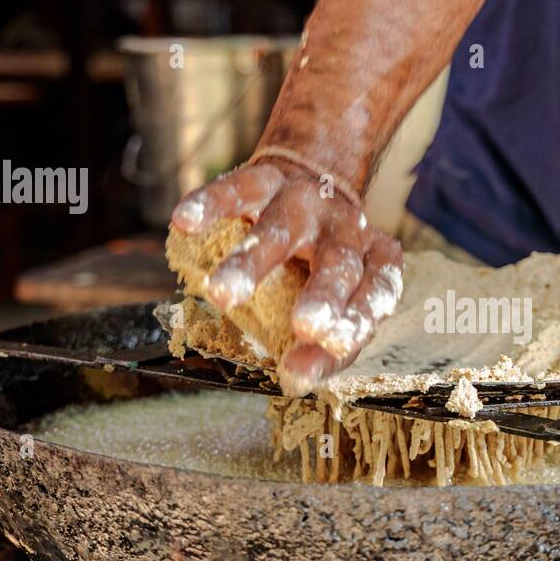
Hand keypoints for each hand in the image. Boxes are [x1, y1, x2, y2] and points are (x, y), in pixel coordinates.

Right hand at [170, 159, 403, 393]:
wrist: (315, 178)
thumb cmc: (323, 261)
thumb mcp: (338, 299)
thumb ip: (322, 346)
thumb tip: (294, 382)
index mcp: (374, 260)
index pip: (375, 294)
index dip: (357, 321)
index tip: (334, 348)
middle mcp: (346, 228)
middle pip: (339, 262)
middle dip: (324, 295)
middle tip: (306, 326)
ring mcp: (304, 201)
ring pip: (280, 229)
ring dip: (252, 261)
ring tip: (222, 294)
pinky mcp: (265, 179)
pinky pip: (237, 189)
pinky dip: (211, 205)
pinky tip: (184, 222)